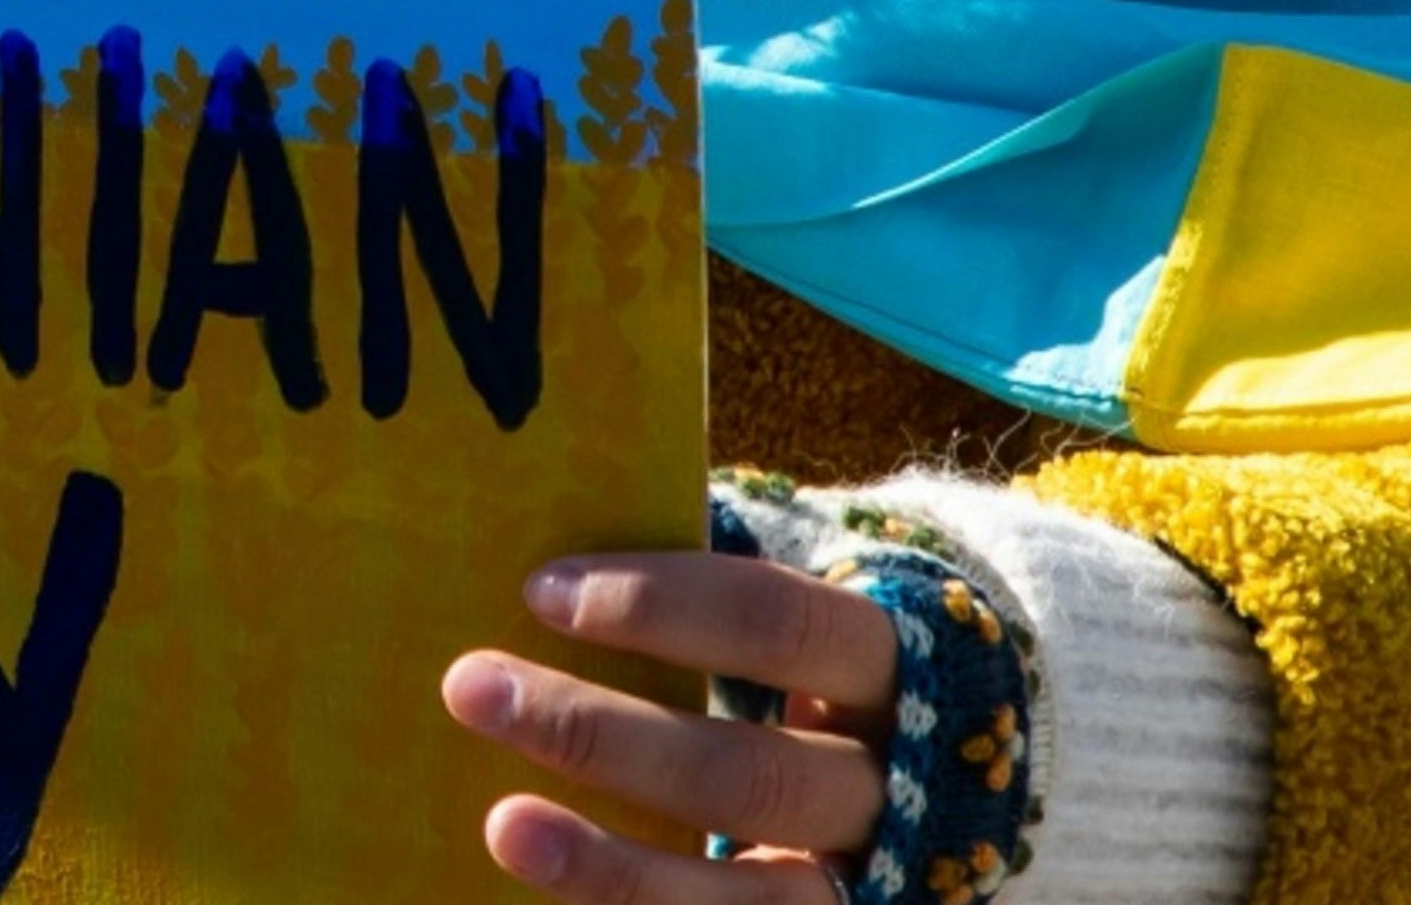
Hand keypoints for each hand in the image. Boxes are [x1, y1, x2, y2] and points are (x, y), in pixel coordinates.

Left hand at [439, 552, 893, 893]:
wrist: (938, 778)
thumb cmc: (819, 663)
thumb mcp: (801, 606)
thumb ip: (711, 580)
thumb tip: (555, 540)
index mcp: (889, 667)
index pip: (781, 624)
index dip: (664, 606)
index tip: (540, 591)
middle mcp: (891, 785)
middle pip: (749, 772)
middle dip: (603, 734)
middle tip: (471, 687)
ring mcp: (867, 881)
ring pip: (749, 895)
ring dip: (614, 867)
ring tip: (505, 827)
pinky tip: (548, 888)